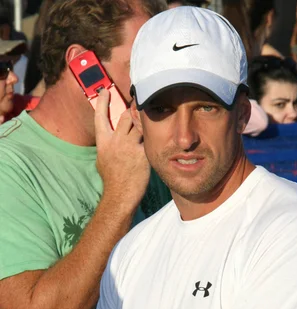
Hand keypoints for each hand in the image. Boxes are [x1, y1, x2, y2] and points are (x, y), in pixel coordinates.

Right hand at [95, 89, 149, 209]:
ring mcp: (130, 146)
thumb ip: (106, 146)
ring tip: (152, 120)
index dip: (102, 101)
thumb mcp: (102, 160)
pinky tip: (161, 135)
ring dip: (145, 122)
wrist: (120, 194)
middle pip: (126, 116)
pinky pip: (151, 138)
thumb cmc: (111, 180)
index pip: (100, 116)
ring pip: (140, 124)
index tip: (105, 90)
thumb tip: (108, 139)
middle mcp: (116, 141)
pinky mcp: (144, 153)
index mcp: (103, 142)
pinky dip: (155, 136)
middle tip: (140, 107)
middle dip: (133, 110)